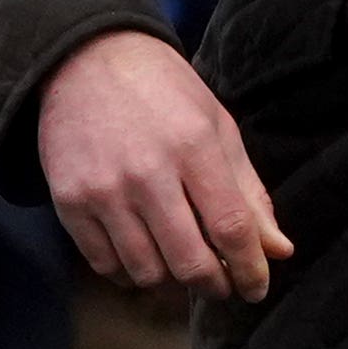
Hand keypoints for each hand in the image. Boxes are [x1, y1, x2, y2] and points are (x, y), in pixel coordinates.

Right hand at [35, 30, 288, 298]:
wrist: (84, 60)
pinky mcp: (69, 201)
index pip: (231, 228)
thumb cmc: (162, 92)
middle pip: (189, 262)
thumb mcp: (216, 126)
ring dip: (171, 282)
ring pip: (147, 272)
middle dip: (214, 286)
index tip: (256, 288)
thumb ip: (247, 191)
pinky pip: (105, 264)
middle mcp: (147, 172)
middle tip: (220, 285)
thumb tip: (278, 250)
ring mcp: (103, 190)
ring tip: (180, 267)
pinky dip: (129, 272)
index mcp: (193, 146)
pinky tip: (142, 257)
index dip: (251, 269)